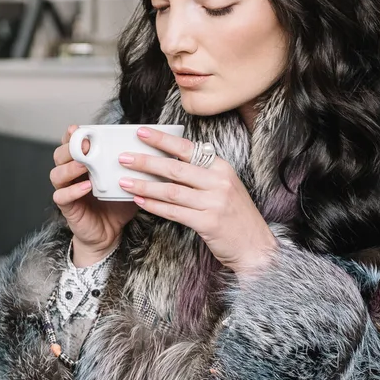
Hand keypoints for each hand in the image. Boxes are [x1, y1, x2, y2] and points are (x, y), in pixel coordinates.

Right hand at [50, 125, 135, 265]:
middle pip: (59, 155)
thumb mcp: (127, 181)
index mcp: (82, 164)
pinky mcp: (67, 208)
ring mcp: (66, 191)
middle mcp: (70, 175)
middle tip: (85, 144)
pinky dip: (72, 191)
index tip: (78, 128)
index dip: (71, 135)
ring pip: (57, 174)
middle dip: (70, 147)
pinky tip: (86, 186)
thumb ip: (132, 166)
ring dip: (69, 167)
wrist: (109, 234)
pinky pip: (62, 196)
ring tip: (84, 164)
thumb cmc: (116, 205)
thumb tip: (153, 148)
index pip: (70, 144)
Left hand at [117, 127, 277, 275]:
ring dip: (144, 185)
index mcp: (222, 168)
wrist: (255, 246)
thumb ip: (202, 174)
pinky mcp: (208, 222)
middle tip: (124, 158)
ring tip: (124, 181)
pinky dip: (154, 206)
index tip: (142, 133)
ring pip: (171, 191)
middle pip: (175, 168)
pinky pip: (174, 212)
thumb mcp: (224, 187)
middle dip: (146, 162)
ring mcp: (214, 202)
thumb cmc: (235, 216)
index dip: (163, 140)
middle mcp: (219, 182)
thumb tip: (169, 162)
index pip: (188, 149)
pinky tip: (139, 201)